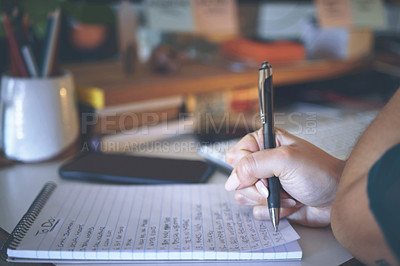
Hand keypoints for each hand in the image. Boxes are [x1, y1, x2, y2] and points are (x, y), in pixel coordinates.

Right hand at [224, 127, 344, 226]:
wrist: (337, 198)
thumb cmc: (319, 172)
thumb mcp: (285, 160)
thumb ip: (253, 164)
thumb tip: (231, 180)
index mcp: (264, 144)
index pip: (236, 155)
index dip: (244, 167)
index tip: (262, 174)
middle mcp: (262, 163)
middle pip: (237, 178)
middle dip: (258, 187)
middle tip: (276, 184)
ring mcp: (265, 183)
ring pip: (244, 196)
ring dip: (268, 200)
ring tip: (287, 193)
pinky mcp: (270, 202)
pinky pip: (256, 210)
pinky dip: (274, 211)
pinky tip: (290, 203)